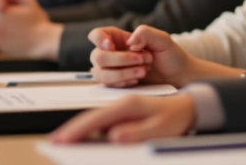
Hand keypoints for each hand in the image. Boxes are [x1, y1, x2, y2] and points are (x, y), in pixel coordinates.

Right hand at [49, 94, 195, 143]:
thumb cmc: (176, 117)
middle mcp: (123, 104)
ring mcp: (123, 108)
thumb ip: (137, 132)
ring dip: (81, 130)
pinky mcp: (126, 114)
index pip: (97, 118)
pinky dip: (93, 131)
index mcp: (129, 105)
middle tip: (55, 143)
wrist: (190, 106)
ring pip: (96, 119)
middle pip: (92, 117)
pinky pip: (105, 122)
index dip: (77, 130)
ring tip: (66, 142)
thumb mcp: (160, 128)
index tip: (62, 140)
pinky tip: (88, 141)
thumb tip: (114, 137)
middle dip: (73, 129)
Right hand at [89, 25, 192, 87]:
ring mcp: (112, 70)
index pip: (97, 35)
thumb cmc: (170, 55)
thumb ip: (145, 33)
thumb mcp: (162, 39)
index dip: (99, 39)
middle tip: (143, 59)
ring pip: (100, 73)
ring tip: (143, 71)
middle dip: (120, 59)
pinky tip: (137, 80)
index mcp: (120, 38)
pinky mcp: (116, 85)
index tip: (112, 46)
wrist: (179, 77)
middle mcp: (112, 54)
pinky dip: (122, 82)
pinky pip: (108, 86)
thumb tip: (129, 43)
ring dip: (121, 73)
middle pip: (97, 56)